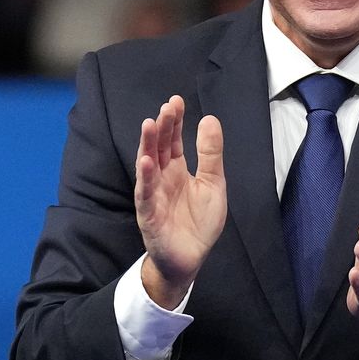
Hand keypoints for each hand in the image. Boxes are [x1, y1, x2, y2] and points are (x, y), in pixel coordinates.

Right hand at [135, 95, 225, 306]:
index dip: (174, 121)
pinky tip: (146, 162)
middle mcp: (161, 179)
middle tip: (166, 108)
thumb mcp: (214, 184)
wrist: (191, 259)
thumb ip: (211, 154)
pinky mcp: (149, 215)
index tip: (175, 100)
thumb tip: (210, 119)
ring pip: (147, 166)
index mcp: (176, 170)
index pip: (172, 140)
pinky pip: (145, 194)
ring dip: (147, 145)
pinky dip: (145, 178)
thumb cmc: (199, 223)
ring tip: (149, 125)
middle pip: (158, 147)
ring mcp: (153, 195)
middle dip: (161, 127)